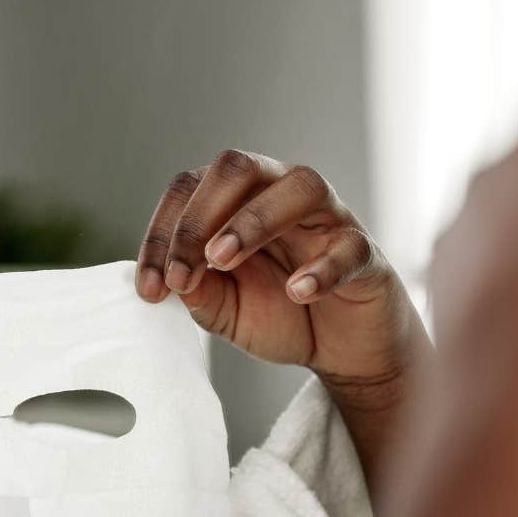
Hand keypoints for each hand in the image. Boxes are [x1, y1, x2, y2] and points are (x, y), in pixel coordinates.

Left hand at [136, 150, 425, 381]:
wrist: (343, 349)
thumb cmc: (282, 316)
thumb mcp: (226, 310)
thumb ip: (199, 293)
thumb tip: (173, 280)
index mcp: (238, 201)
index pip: (191, 188)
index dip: (163, 233)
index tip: (152, 288)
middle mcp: (282, 194)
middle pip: (239, 167)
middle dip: (199, 217)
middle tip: (182, 273)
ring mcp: (329, 218)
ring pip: (300, 187)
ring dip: (253, 221)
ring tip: (223, 262)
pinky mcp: (365, 252)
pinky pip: (349, 246)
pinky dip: (322, 268)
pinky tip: (297, 292)